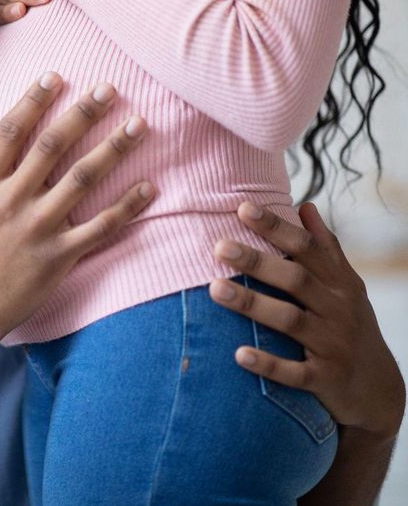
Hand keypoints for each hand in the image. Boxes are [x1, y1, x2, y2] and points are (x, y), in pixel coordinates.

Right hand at [0, 73, 152, 356]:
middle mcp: (11, 202)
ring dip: (113, 148)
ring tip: (139, 123)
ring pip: (82, 179)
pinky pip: (100, 228)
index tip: (55, 76)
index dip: (33, 101)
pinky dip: (127, 207)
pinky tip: (150, 186)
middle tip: (109, 87)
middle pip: (52, 146)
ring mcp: (38, 229)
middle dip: (82, 112)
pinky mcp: (59, 257)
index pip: (9, 132)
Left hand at [210, 202, 406, 438]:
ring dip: (253, 304)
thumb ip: (325, 247)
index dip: (276, 227)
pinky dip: (269, 364)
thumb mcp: (346, 285)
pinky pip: (295, 372)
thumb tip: (306, 205)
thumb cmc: (350, 325)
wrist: (378, 388)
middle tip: (219, 246)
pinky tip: (239, 354)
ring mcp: (333, 345)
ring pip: (290, 321)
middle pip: (296, 280)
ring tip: (215, 289)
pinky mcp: (326, 379)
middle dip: (258, 262)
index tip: (243, 208)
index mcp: (339, 283)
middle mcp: (338, 310)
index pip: (307, 248)